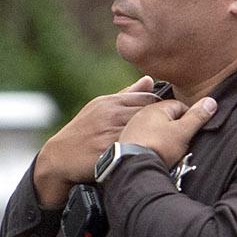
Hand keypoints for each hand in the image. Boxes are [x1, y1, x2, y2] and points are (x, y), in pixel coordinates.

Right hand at [33, 76, 160, 206]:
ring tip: (168, 144)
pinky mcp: (107, 150)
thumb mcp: (100, 107)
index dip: (163, 108)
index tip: (172, 118)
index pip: (148, 98)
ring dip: (158, 136)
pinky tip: (154, 154)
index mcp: (110, 102)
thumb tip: (149, 79)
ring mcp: (109, 132)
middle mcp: (111, 114)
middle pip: (150, 113)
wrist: (59, 157)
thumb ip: (127, 94)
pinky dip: (145, 149)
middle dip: (164, 121)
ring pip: (144, 130)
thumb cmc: (83, 131)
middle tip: (177, 130)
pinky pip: (133, 147)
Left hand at [117, 96, 217, 168]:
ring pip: (154, 128)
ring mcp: (132, 128)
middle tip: (184, 141)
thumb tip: (211, 101)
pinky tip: (155, 153)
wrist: (132, 167)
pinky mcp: (126, 142)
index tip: (194, 130)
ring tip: (170, 150)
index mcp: (156, 107)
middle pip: (166, 117)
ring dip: (163, 136)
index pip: (180, 105)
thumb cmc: (158, 147)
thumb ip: (197, 116)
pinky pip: (144, 139)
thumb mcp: (184, 132)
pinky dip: (151, 144)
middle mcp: (142, 114)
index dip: (190, 117)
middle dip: (176, 127)